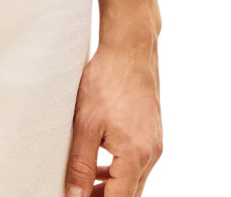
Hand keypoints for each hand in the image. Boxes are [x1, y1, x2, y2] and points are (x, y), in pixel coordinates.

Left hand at [65, 42, 162, 196]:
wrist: (130, 48)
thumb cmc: (107, 80)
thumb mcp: (86, 124)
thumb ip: (81, 164)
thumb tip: (75, 195)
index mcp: (135, 156)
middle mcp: (151, 154)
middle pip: (129, 194)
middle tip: (78, 193)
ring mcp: (154, 143)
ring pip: (134, 180)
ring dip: (112, 188)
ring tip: (84, 185)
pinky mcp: (152, 132)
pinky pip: (137, 162)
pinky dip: (120, 170)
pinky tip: (100, 165)